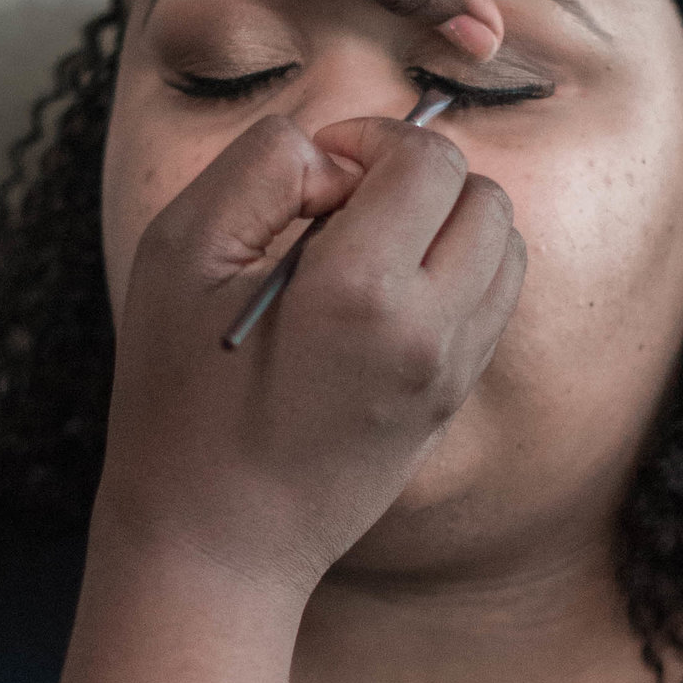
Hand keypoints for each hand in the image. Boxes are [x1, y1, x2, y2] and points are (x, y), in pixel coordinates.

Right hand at [96, 107, 522, 592]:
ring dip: (446, 222)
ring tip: (366, 250)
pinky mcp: (453, 401)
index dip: (371, 138)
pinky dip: (455, 272)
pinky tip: (381, 296)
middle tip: (339, 210)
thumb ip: (261, 167)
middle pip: (481, 194)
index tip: (318, 172)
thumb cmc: (178, 403)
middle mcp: (430, 331)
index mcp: (363, 290)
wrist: (213, 543)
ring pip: (504, 245)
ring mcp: (452, 372)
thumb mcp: (180, 255)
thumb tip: (333, 154)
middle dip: (416, 176)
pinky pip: (493, 301)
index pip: (427, 159)